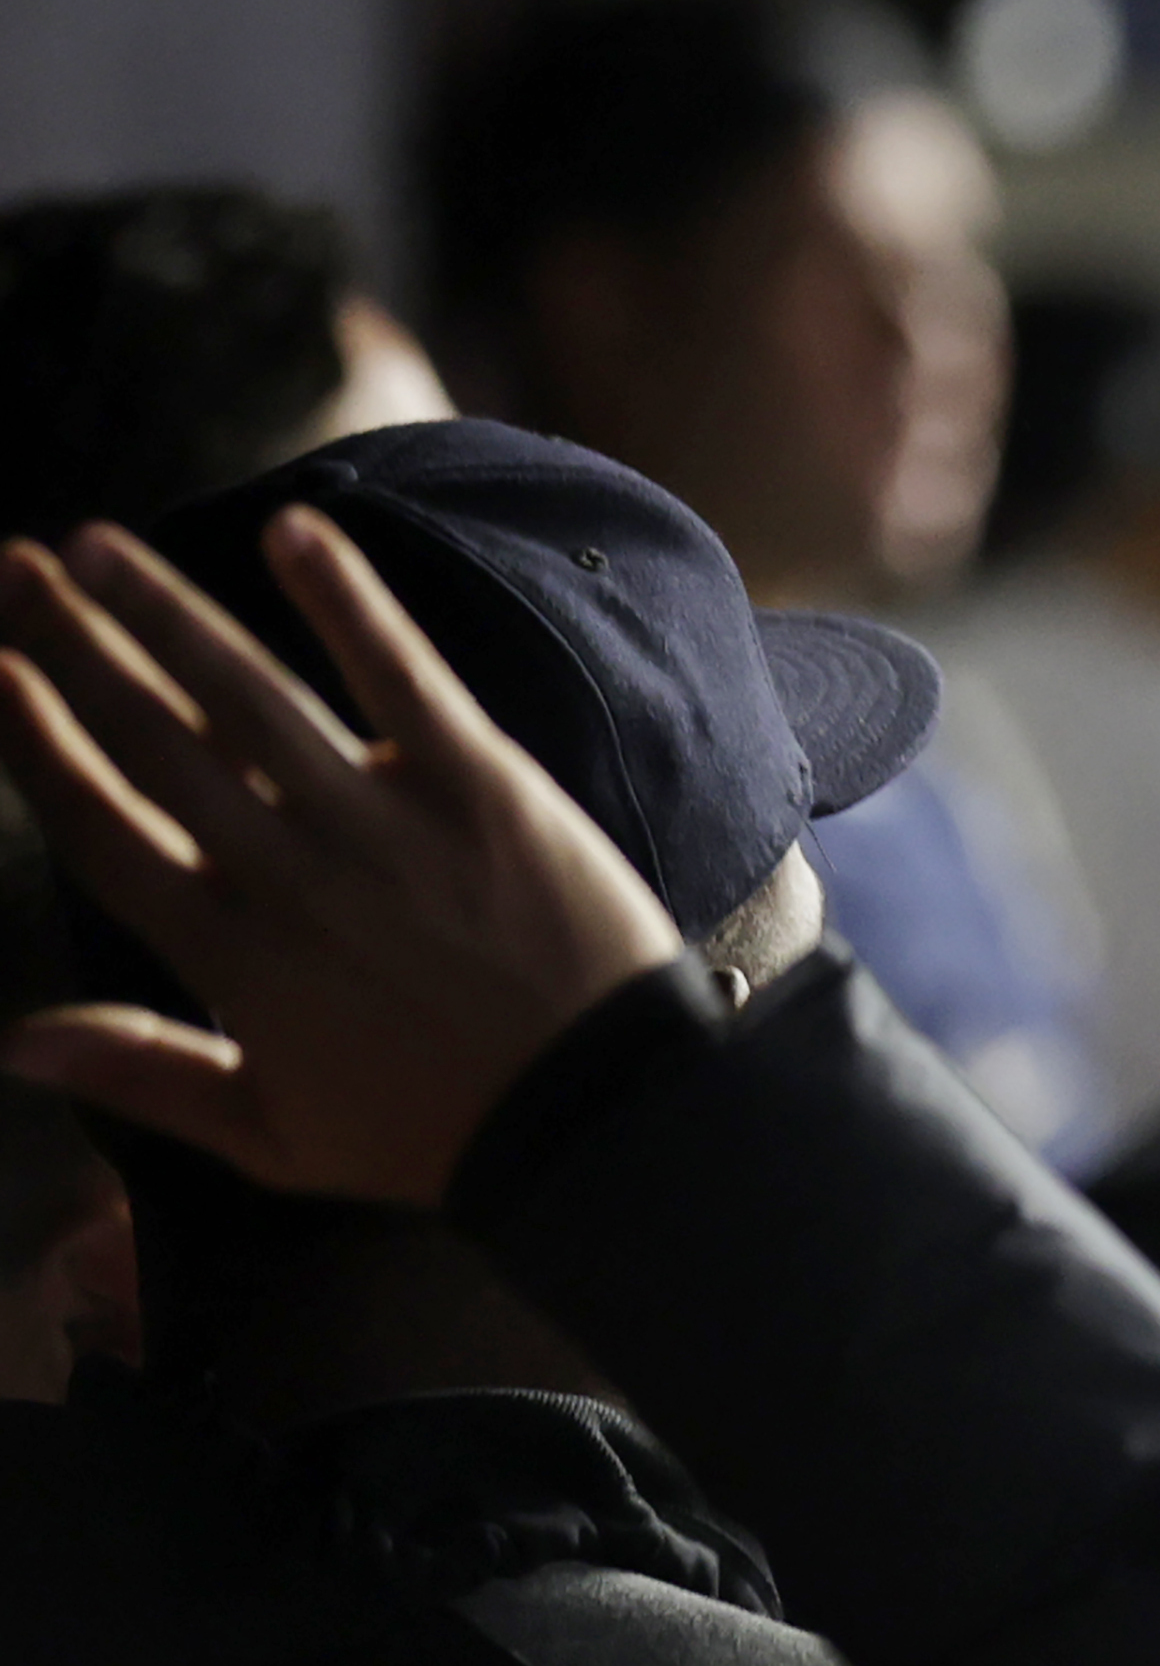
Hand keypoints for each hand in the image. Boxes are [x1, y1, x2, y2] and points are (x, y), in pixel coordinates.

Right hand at [0, 513, 683, 1207]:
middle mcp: (289, 874)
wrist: (596, 1115)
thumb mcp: (272, 1137)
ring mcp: (384, 822)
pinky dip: (346, 599)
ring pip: (246, 695)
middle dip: (71, 645)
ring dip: (162, 611)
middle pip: (154, 739)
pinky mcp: (484, 786)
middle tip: (14, 565)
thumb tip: (13, 1042)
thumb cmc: (436, 1132)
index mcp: (229, 955)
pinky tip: (291, 528)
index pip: (101, 826)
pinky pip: (403, 675)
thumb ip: (141, 1074)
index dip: (35, 743)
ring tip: (93, 545)